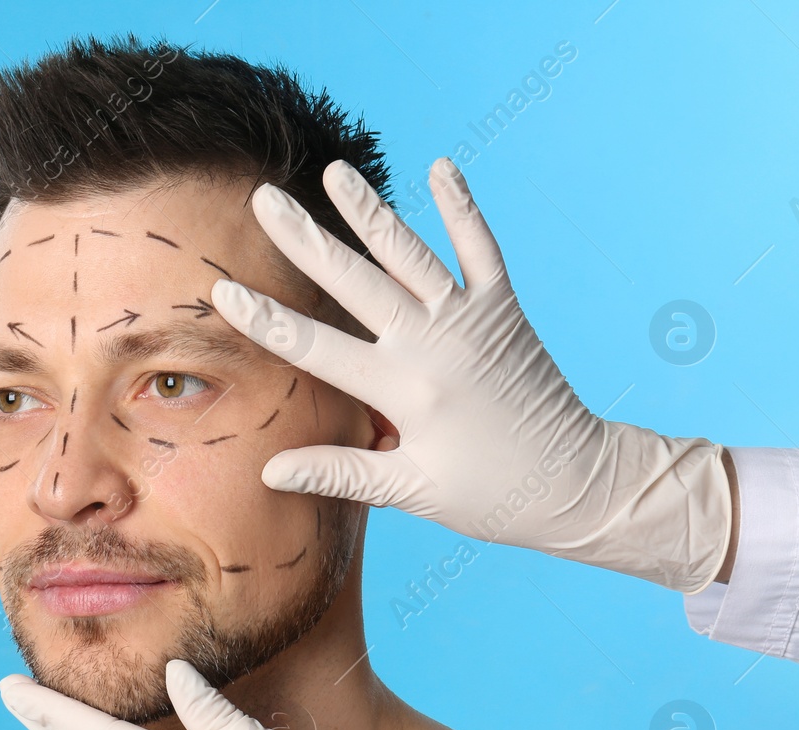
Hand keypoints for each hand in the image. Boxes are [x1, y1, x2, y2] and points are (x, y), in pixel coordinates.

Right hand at [211, 157, 731, 592]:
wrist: (575, 482)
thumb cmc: (488, 495)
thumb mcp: (410, 491)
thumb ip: (340, 472)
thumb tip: (272, 470)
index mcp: (405, 391)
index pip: (318, 349)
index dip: (267, 320)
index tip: (224, 290)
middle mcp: (434, 345)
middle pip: (356, 285)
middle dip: (306, 241)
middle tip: (263, 200)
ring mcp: (471, 320)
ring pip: (409, 255)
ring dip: (370, 211)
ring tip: (334, 171)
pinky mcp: (503, 309)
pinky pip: (480, 249)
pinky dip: (461, 208)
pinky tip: (440, 166)